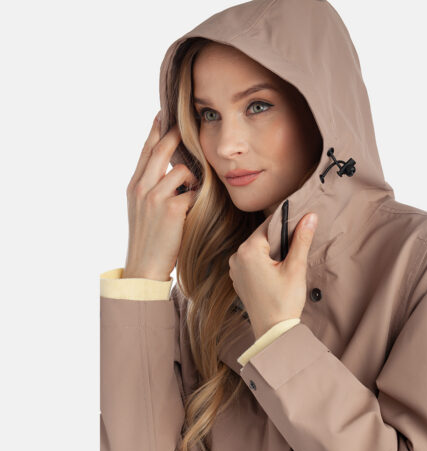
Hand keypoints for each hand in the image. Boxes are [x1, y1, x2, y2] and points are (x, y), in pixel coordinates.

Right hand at [123, 111, 199, 280]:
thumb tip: (173, 172)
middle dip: (175, 135)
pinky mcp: (172, 209)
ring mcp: (155, 197)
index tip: (163, 115)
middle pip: (161, 149)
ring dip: (194, 180)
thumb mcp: (143, 210)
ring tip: (193, 196)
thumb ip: (152, 189)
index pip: (145, 151)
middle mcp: (141, 187)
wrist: (144, 267)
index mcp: (134, 186)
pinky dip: (198, 200)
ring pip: (182, 170)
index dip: (155, 131)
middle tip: (187, 126)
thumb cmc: (150, 240)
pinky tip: (196, 212)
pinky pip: (194, 193)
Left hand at [228, 212, 318, 339]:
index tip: (300, 223)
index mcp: (248, 251)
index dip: (286, 222)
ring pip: (258, 250)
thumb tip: (309, 216)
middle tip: (298, 246)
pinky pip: (253, 262)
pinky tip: (278, 272)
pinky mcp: (239, 280)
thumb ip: (302, 239)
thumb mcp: (296, 268)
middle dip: (280, 239)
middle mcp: (236, 258)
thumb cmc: (284, 302)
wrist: (273, 331)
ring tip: (288, 262)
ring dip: (273, 251)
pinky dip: (265, 262)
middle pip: (262, 237)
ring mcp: (235, 270)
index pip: (269, 225)